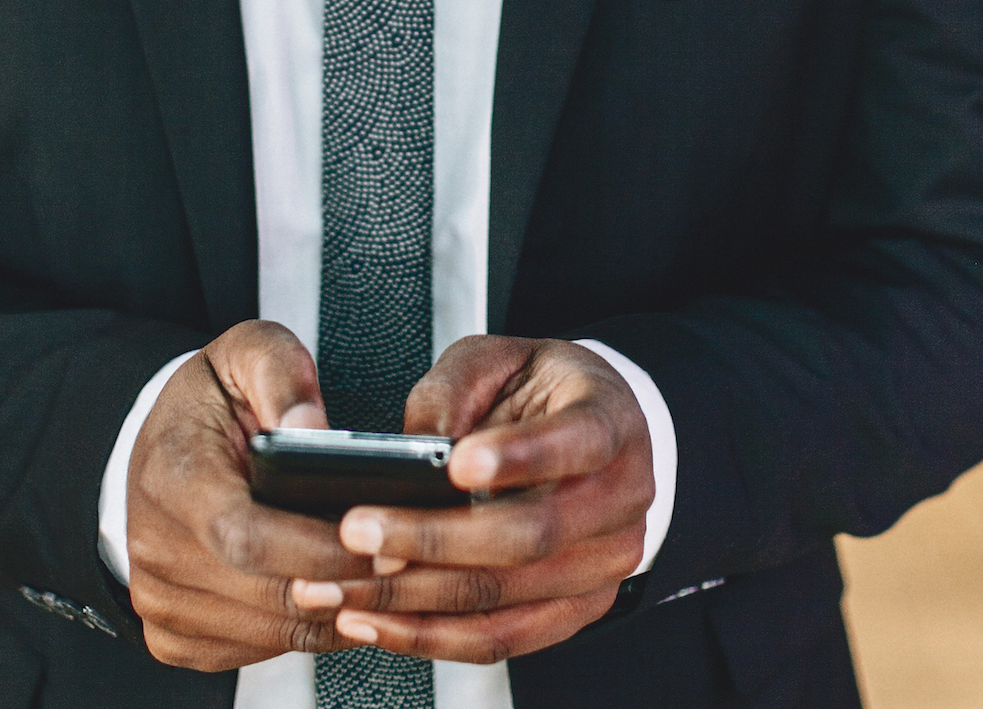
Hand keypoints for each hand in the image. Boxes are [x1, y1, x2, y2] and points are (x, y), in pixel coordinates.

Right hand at [126, 320, 373, 671]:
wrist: (161, 442)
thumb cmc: (214, 399)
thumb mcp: (248, 354)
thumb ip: (284, 377)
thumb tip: (311, 425)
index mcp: (172, 477)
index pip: (248, 536)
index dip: (320, 550)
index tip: (384, 544)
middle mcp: (156, 545)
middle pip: (266, 592)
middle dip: (347, 585)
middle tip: (408, 566)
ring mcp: (162, 596)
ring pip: (270, 629)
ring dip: (338, 613)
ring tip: (389, 579)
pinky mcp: (175, 631)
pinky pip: (257, 648)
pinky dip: (310, 630)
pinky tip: (345, 596)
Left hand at [295, 336, 652, 662]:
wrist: (588, 432)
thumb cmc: (540, 391)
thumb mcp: (497, 359)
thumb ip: (455, 390)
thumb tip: (416, 449)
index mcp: (609, 422)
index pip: (578, 443)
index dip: (520, 457)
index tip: (457, 465)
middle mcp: (622, 496)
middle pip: (531, 534)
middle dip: (434, 540)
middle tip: (358, 531)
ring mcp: (607, 560)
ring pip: (508, 596)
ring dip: (417, 599)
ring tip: (344, 589)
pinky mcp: (579, 606)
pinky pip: (505, 638)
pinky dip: (435, 636)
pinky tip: (379, 622)